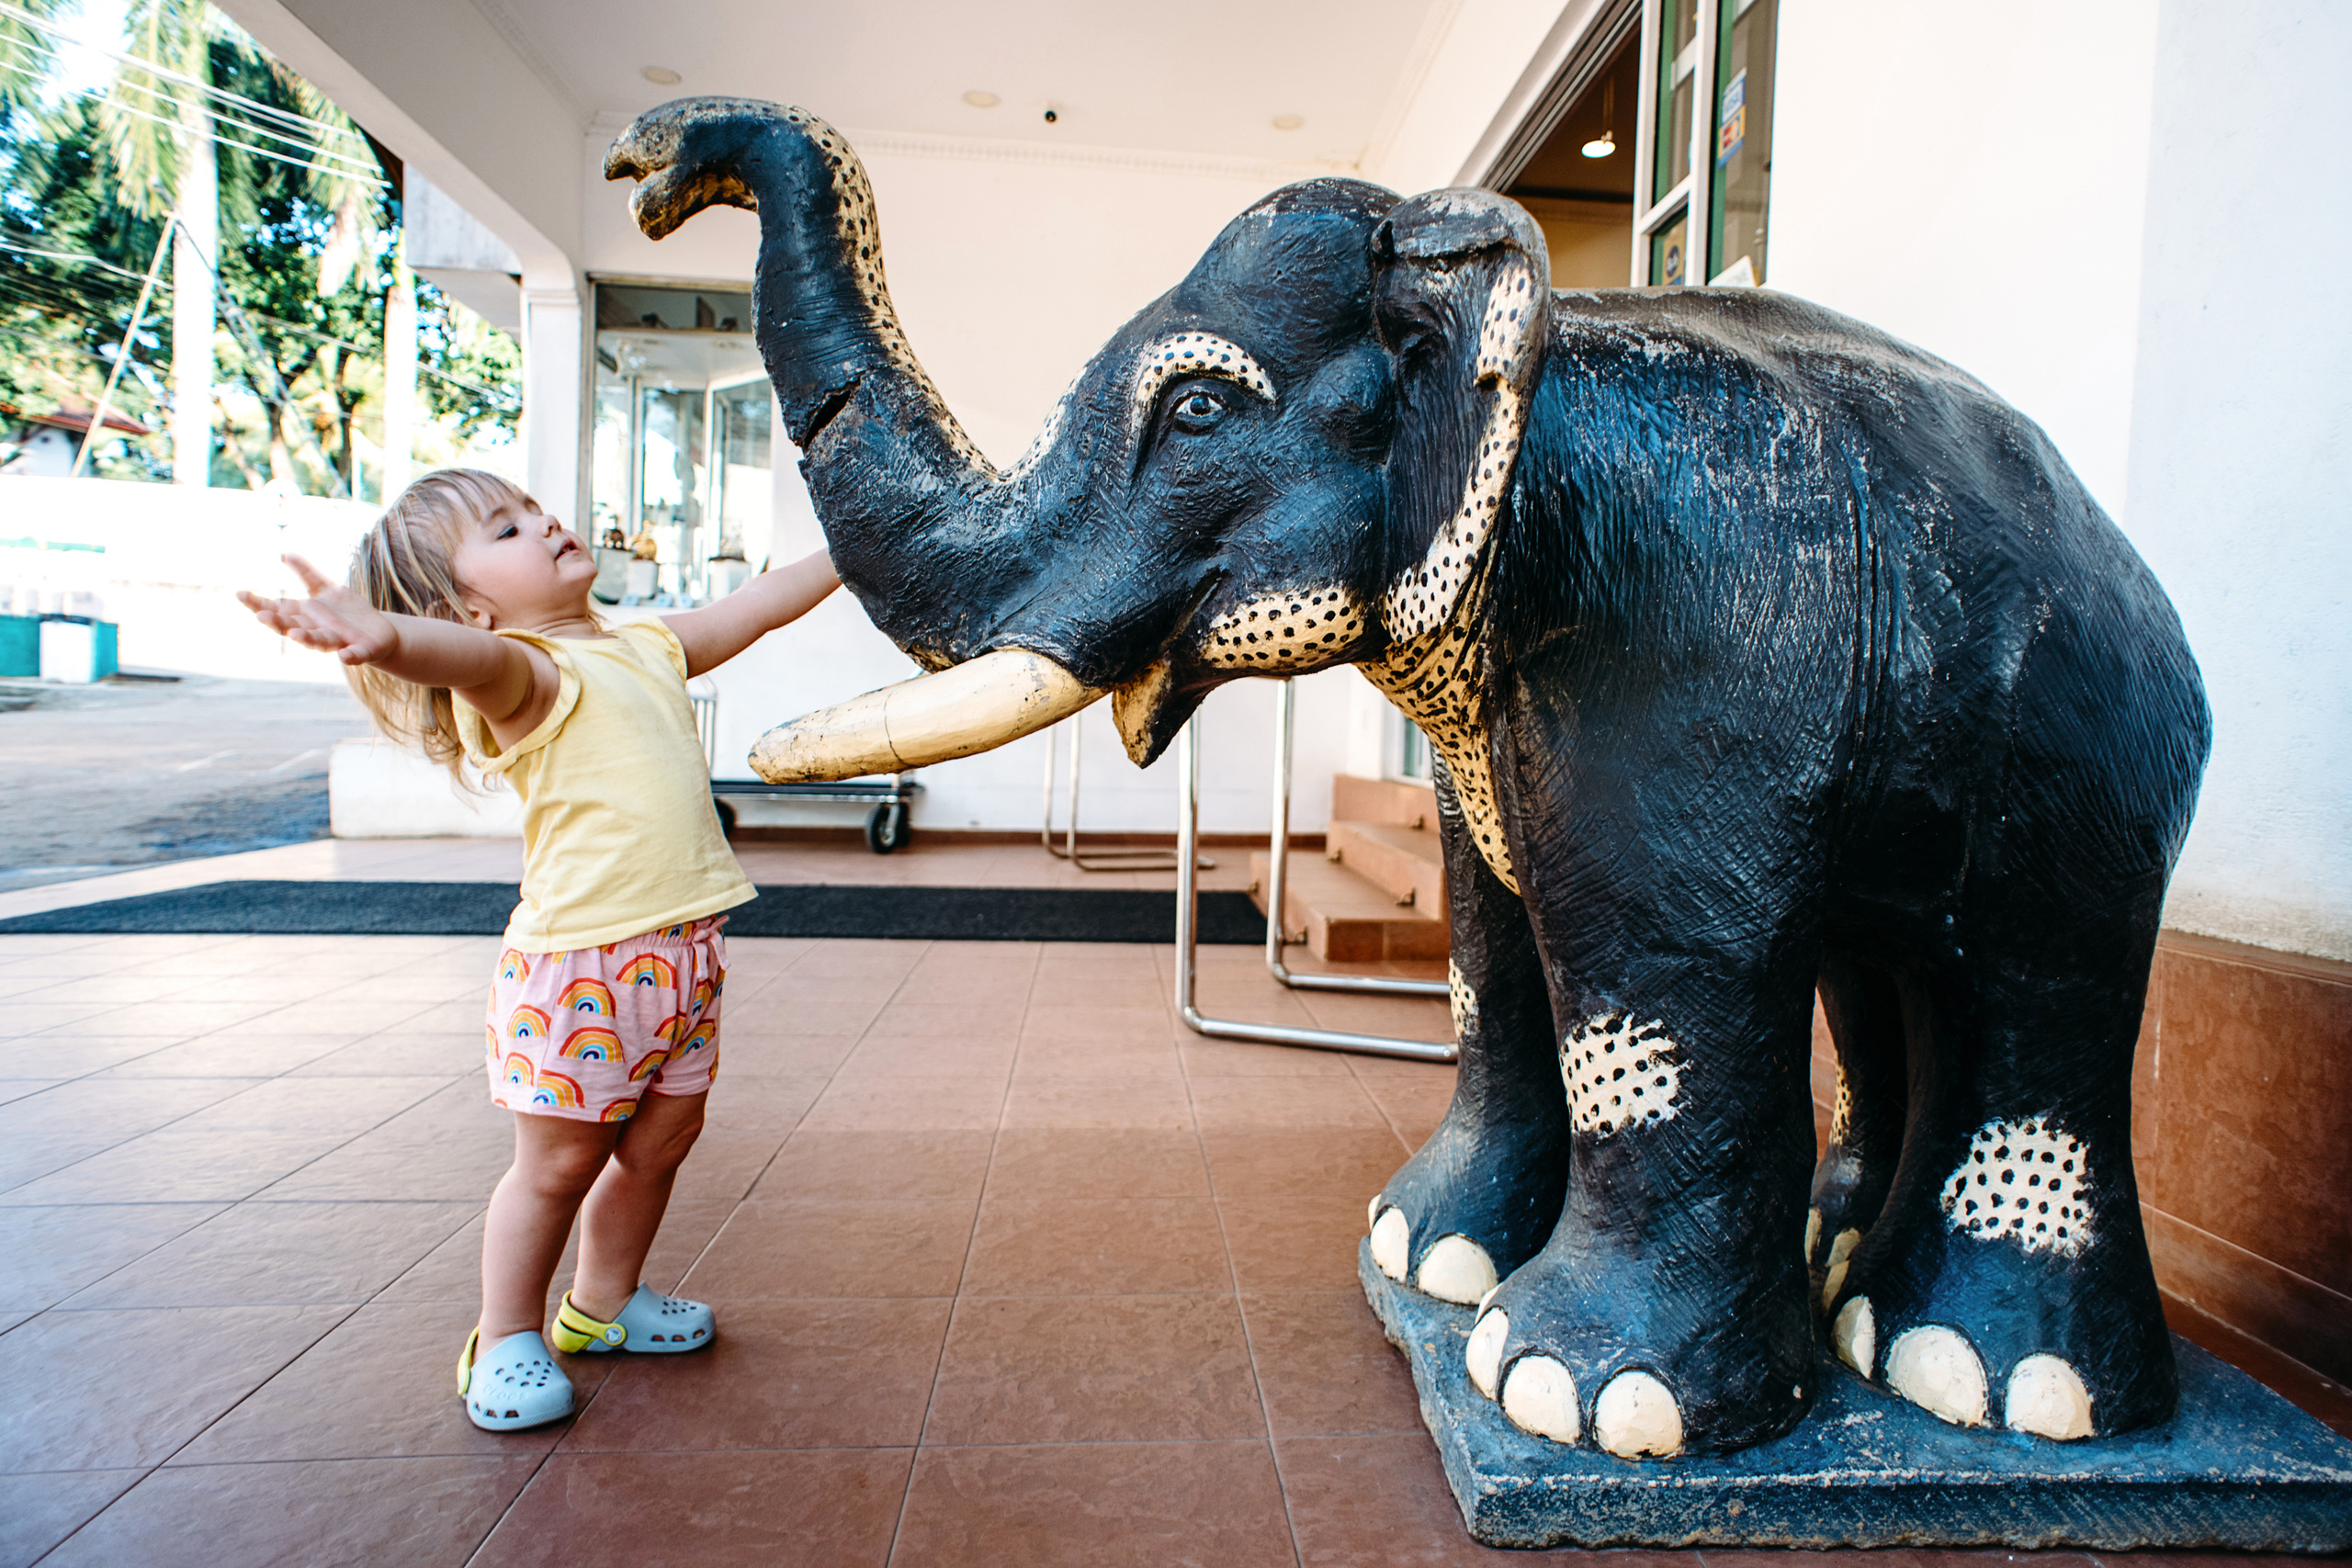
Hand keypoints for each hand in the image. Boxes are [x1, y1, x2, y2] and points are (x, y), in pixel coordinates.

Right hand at [237, 554, 401, 664]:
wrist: (380, 632)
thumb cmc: (346, 613)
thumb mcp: (327, 589)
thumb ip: (307, 574)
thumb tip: (284, 553)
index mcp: (307, 616)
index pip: (278, 610)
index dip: (258, 604)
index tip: (240, 593)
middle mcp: (317, 629)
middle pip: (293, 627)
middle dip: (278, 622)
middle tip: (261, 615)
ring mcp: (339, 641)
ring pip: (320, 642)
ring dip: (307, 639)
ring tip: (296, 634)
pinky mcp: (361, 649)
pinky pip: (355, 655)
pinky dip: (350, 656)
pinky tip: (344, 656)